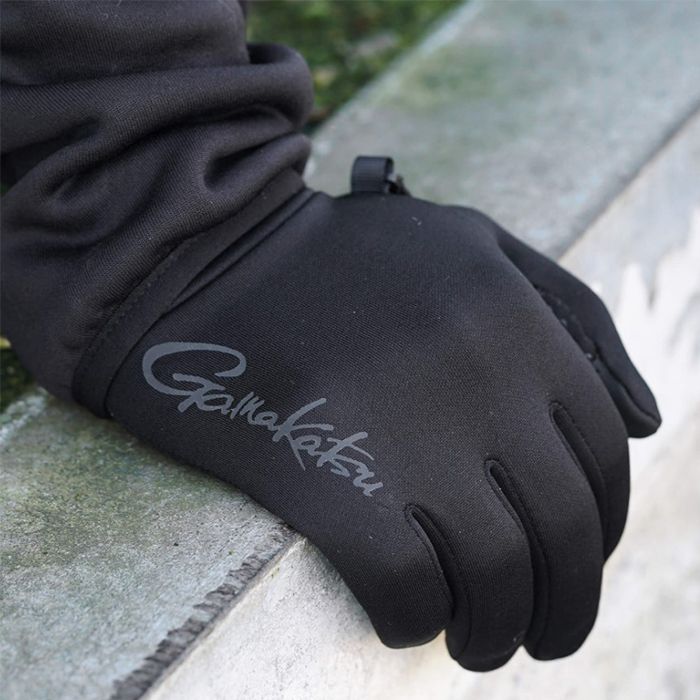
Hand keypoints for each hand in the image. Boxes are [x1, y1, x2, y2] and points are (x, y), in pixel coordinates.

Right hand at [106, 163, 659, 670]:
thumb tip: (648, 423)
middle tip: (535, 633)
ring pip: (496, 578)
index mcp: (518, 323)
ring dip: (496, 631)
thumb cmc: (347, 256)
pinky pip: (406, 591)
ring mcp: (404, 432)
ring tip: (477, 641)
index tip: (567, 562)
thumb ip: (576, 312)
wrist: (212, 254)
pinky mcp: (325, 480)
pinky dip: (415, 621)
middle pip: (565, 534)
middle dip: (564, 608)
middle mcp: (479, 379)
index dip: (599, 531)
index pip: (604, 462)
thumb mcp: (476, 242)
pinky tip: (405, 617)